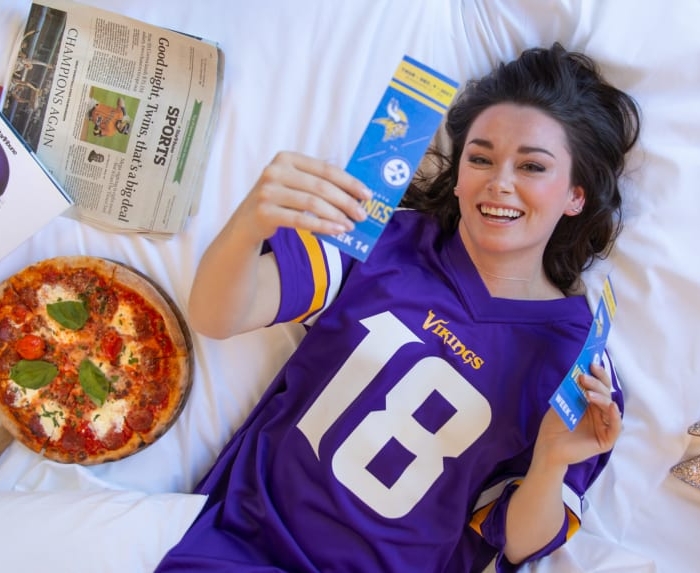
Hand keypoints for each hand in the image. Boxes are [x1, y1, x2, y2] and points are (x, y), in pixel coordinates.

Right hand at [236, 151, 370, 243]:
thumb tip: (355, 193)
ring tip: (350, 226)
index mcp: (286, 158)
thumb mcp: (294, 184)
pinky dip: (322, 226)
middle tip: (362, 214)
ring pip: (312, 203)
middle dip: (346, 201)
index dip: (349, 182)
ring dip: (336, 216)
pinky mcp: (265, 212)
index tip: (367, 195)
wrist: (247, 222)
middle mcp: (274, 170)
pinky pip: (301, 220)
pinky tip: (336, 231)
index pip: (325, 169)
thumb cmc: (279, 201)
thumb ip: (317, 183)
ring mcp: (267, 191)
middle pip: (320, 186)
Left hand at [535, 362, 621, 468]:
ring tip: (588, 394)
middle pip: (606, 394)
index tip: (592, 363)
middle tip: (584, 377)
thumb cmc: (554, 425)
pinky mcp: (606, 440)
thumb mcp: (562, 403)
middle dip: (597, 383)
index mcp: (591, 403)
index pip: (600, 386)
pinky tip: (611, 406)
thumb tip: (580, 371)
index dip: (598, 374)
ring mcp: (604, 426)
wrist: (547, 447)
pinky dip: (615, 417)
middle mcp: (600, 413)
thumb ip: (573, 390)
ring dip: (601, 398)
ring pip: (610, 408)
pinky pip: (615, 428)